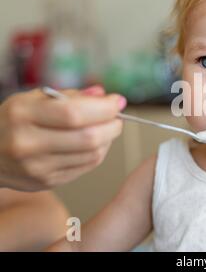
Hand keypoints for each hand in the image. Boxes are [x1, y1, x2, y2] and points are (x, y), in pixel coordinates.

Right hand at [0, 86, 125, 190]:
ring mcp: (37, 168)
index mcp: (23, 115)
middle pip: (88, 138)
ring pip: (92, 155)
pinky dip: (98, 153)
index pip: (74, 113)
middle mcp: (28, 144)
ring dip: (108, 140)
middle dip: (112, 125)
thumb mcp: (34, 98)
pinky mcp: (46, 182)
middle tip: (117, 117)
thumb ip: (71, 95)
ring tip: (106, 128)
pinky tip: (94, 143)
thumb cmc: (15, 120)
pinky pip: (86, 167)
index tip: (117, 101)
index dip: (103, 108)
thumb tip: (103, 95)